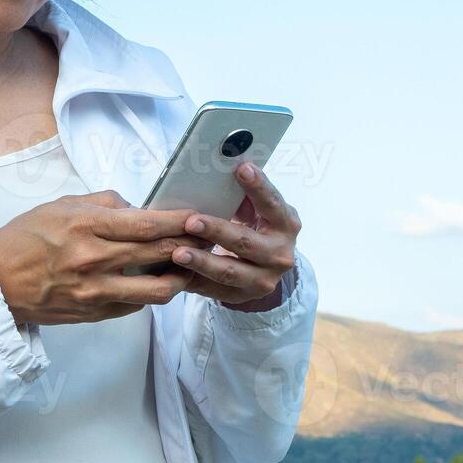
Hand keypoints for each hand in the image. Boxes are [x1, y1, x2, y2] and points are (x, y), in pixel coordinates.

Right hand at [0, 190, 209, 325]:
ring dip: (180, 277)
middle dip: (191, 245)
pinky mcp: (94, 313)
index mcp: (87, 226)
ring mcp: (95, 291)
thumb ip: (106, 203)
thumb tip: (140, 208)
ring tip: (190, 265)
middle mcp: (94, 259)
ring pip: (157, 289)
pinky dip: (151, 292)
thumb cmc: (28, 237)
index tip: (200, 216)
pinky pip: (136, 304)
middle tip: (209, 238)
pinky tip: (158, 281)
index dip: (181, 221)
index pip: (148, 224)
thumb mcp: (63, 206)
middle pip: (160, 253)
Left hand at [169, 162, 301, 311]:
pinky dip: (195, 280)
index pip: (273, 203)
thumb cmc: (257, 227)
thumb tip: (218, 166)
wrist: (267, 266)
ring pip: (229, 271)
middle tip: (191, 220)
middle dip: (217, 230)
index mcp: (286, 224)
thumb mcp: (258, 211)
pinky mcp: (245, 296)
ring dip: (202, 261)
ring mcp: (265, 279)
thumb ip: (244, 195)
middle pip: (246, 242)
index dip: (259, 186)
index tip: (241, 168)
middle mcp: (281, 254)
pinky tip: (176, 273)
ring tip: (178, 253)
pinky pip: (216, 290)